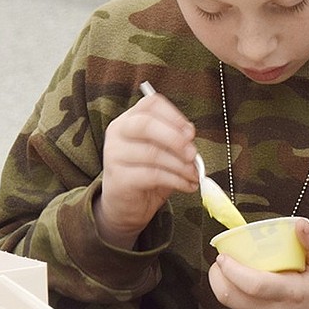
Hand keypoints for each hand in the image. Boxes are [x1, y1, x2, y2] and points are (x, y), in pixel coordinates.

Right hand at [95, 92, 197, 246]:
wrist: (126, 205)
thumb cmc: (148, 172)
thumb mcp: (164, 152)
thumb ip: (176, 140)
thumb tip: (190, 138)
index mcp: (129, 119)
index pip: (150, 104)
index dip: (174, 115)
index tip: (191, 132)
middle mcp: (118, 133)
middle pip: (145, 124)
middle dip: (175, 139)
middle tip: (193, 154)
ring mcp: (114, 155)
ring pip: (152, 153)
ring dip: (181, 165)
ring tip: (194, 174)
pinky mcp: (118, 178)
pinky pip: (152, 175)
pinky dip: (176, 180)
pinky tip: (187, 185)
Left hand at [208, 218, 308, 308]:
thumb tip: (300, 223)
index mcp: (293, 295)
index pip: (252, 284)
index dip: (231, 269)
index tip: (224, 255)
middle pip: (230, 296)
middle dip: (218, 276)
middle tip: (222, 260)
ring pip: (231, 306)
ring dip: (226, 286)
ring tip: (233, 271)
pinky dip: (239, 299)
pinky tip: (250, 289)